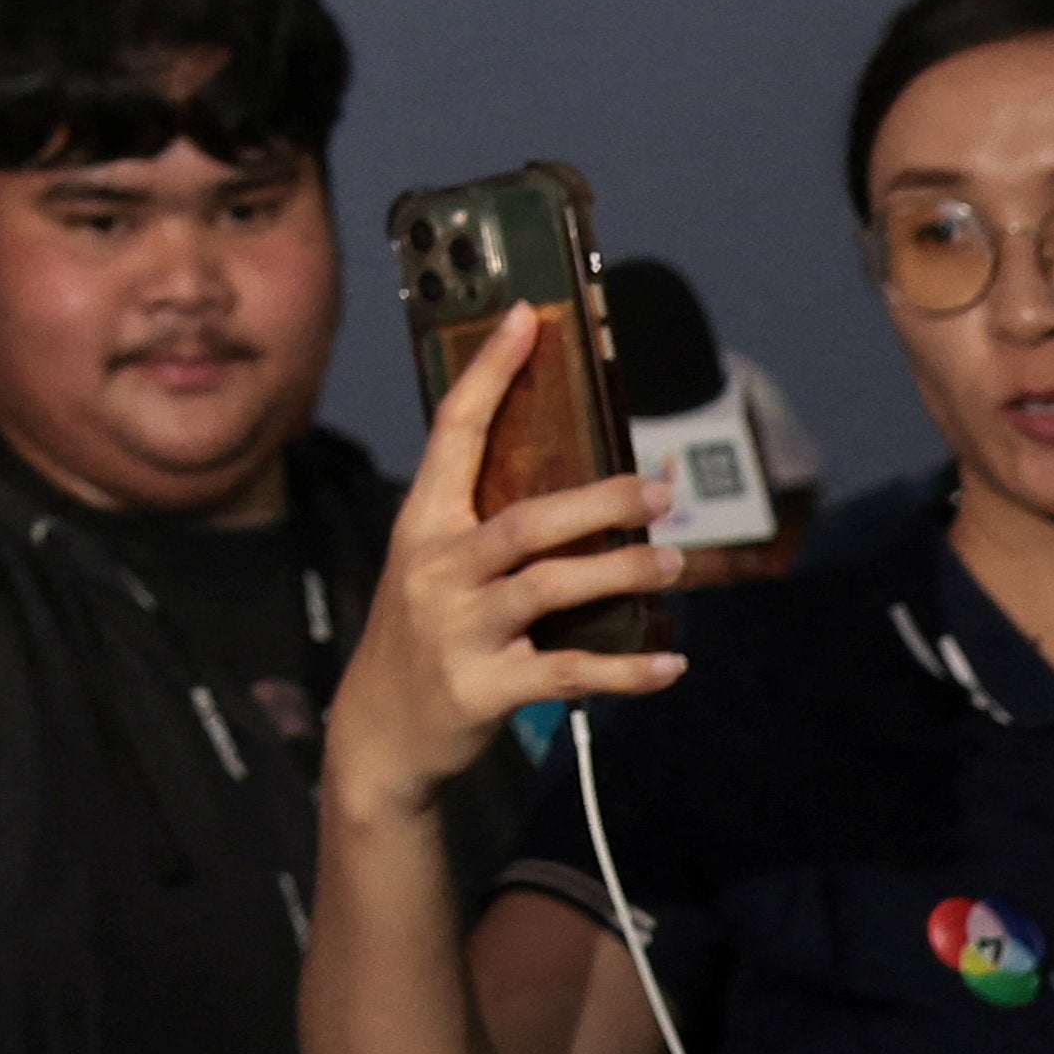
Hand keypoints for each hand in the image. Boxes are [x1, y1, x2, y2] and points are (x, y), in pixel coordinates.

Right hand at [324, 304, 684, 823]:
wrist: (380, 732)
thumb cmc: (422, 633)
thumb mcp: (433, 568)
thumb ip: (488, 528)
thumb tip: (581, 485)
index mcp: (423, 523)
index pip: (455, 432)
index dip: (491, 374)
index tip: (528, 320)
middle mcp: (438, 569)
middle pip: (528, 521)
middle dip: (601, 503)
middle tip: (661, 494)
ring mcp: (459, 629)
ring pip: (552, 589)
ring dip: (622, 575)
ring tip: (673, 564)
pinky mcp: (484, 687)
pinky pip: (569, 672)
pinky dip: (627, 670)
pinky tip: (671, 663)